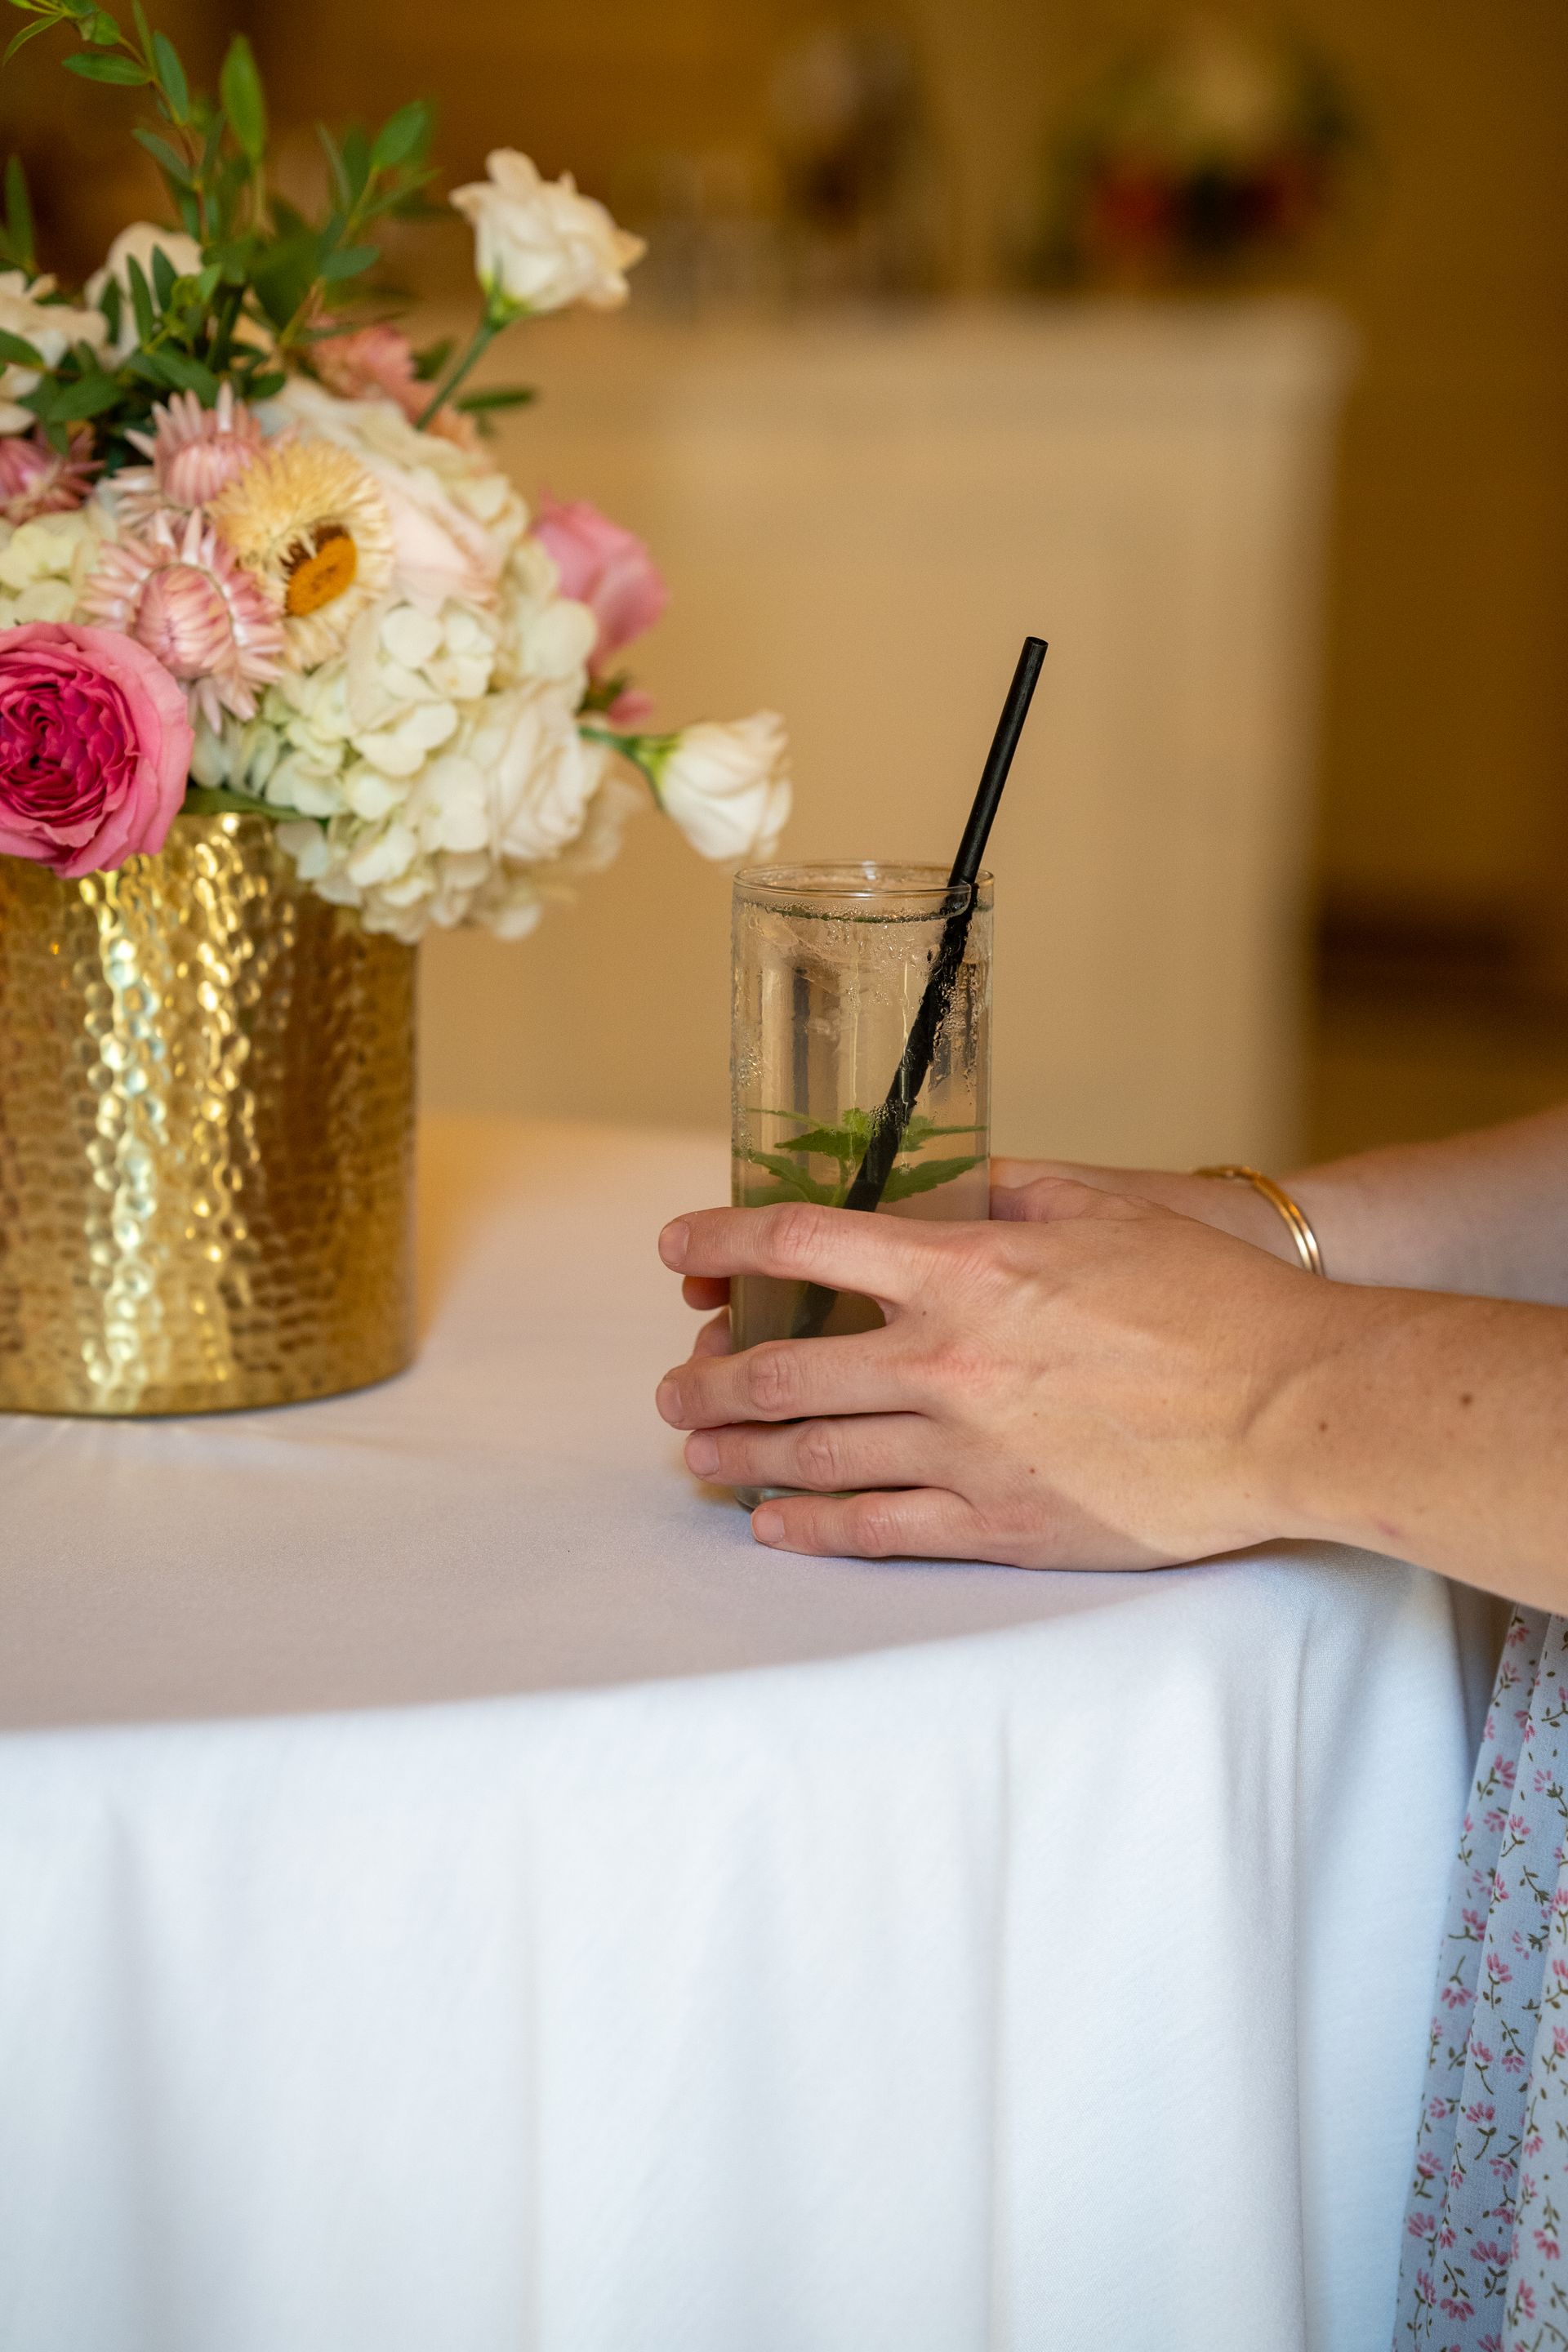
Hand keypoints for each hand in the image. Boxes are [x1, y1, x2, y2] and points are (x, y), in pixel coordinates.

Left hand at [656, 1178, 1331, 1567]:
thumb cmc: (1212, 1301)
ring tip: (694, 1453)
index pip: (805, 1244)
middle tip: (675, 1385)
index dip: (724, 1240)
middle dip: (711, 1377)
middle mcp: (943, 1362)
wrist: (1288, 1407)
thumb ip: (1013, 1196)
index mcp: (963, 1272)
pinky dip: (809, 1526)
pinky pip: (875, 1529)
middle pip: (782, 1370)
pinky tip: (770, 1523)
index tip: (677, 1247)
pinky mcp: (999, 1524)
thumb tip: (960, 1196)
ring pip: (812, 1456)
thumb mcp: (1106, 1212)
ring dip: (737, 1453)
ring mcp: (965, 1451)